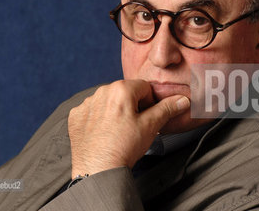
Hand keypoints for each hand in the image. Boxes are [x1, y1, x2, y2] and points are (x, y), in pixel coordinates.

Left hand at [68, 80, 189, 177]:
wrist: (98, 171)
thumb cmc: (124, 148)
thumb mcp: (151, 126)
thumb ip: (167, 109)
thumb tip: (183, 100)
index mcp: (120, 89)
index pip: (144, 87)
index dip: (150, 102)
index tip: (148, 117)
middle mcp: (100, 91)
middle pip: (125, 92)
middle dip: (132, 106)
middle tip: (135, 126)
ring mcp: (86, 104)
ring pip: (108, 101)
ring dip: (115, 111)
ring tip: (119, 131)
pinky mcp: (76, 116)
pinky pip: (91, 111)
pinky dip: (98, 119)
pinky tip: (104, 133)